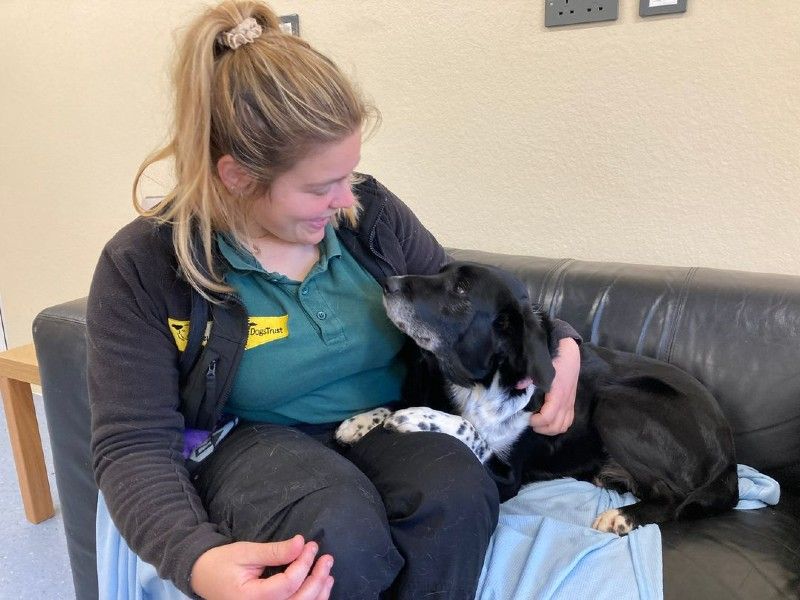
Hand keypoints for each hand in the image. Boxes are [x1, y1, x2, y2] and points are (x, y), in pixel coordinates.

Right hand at [191, 535, 333, 599]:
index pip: (287, 585)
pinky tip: (320, 586)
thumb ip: (274, 551)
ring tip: (327, 572)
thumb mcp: (246, 552)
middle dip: (316, 579)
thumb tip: (301, 543)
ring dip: (319, 593)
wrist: (204, 576)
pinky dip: (311, 599)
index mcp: (250, 598)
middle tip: (327, 558)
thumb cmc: (222, 563)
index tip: (311, 545)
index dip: (303, 564)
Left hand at [530, 337, 579, 434]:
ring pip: (564, 425)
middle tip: (530, 422)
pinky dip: (559, 425)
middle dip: (542, 428)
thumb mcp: (540, 366)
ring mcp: (570, 403)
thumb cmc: (553, 359)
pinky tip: (549, 420)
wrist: (569, 353)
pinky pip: (569, 420)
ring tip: (538, 423)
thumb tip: (518, 387)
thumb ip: (528, 378)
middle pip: (556, 426)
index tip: (527, 417)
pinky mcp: (572, 402)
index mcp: (557, 394)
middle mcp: (566, 401)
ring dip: (550, 429)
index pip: (548, 417)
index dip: (536, 421)